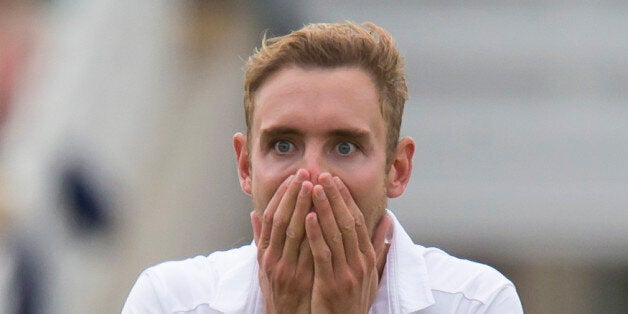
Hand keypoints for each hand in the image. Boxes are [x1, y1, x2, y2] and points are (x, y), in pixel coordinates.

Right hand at [251, 169, 314, 313]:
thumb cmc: (278, 292)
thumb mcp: (263, 266)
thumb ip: (261, 239)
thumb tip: (255, 214)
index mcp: (265, 253)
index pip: (272, 217)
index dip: (281, 196)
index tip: (293, 177)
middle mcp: (273, 259)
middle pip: (282, 220)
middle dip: (293, 195)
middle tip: (304, 173)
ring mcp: (286, 269)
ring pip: (294, 232)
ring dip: (304, 207)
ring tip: (314, 186)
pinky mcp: (300, 279)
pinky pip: (308, 251)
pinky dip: (313, 233)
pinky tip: (320, 217)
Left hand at [305, 173, 391, 313]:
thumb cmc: (353, 301)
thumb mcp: (371, 274)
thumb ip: (378, 248)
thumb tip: (388, 222)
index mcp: (367, 258)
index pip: (357, 220)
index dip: (346, 199)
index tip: (335, 179)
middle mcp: (360, 263)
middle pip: (347, 222)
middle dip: (335, 197)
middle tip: (323, 175)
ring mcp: (347, 273)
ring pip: (335, 234)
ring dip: (324, 208)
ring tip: (313, 188)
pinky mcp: (331, 284)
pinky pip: (323, 254)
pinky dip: (316, 234)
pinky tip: (308, 217)